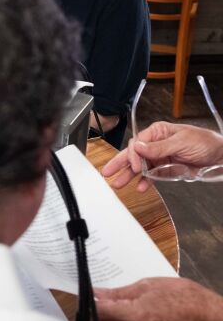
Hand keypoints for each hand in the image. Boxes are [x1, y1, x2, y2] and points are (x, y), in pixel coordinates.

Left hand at [96, 277, 222, 320]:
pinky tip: (129, 304)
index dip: (90, 299)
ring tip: (118, 294)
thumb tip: (98, 293)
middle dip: (101, 304)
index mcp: (135, 315)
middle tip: (100, 289)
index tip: (85, 289)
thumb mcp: (148, 285)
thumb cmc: (182, 296)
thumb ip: (119, 292)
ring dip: (113, 310)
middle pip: (106, 319)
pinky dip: (124, 316)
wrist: (206, 316)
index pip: (100, 311)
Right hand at [100, 122, 222, 190]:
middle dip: (121, 164)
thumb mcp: (181, 142)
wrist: (221, 156)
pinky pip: (152, 176)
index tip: (136, 167)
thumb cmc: (205, 142)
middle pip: (134, 154)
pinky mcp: (166, 169)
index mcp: (157, 133)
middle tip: (108, 172)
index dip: (134, 155)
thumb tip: (138, 147)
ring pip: (140, 167)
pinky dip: (146, 182)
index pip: (137, 143)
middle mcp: (156, 144)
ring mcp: (160, 157)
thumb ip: (158, 147)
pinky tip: (141, 187)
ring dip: (130, 175)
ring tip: (119, 184)